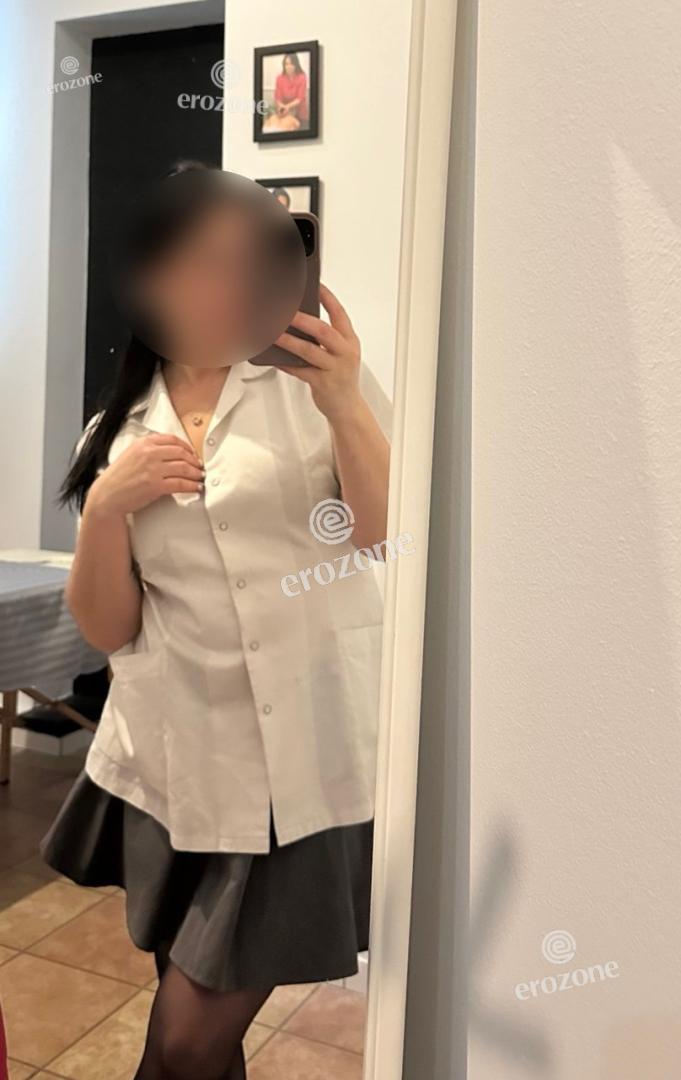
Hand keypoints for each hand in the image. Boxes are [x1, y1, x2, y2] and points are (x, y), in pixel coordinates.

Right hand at [86, 434, 203, 517]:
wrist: (108, 495)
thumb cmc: (118, 477)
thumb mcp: (131, 454)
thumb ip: (149, 449)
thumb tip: (171, 452)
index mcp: (144, 443)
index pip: (173, 440)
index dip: (187, 447)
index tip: (192, 453)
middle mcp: (149, 454)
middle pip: (181, 453)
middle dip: (194, 460)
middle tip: (199, 467)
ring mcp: (153, 470)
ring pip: (184, 468)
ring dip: (196, 473)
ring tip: (200, 477)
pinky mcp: (156, 486)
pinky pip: (181, 484)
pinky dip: (192, 486)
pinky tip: (196, 488)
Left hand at [276, 283, 362, 423]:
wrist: (347, 407)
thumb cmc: (339, 377)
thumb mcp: (340, 354)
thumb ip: (326, 339)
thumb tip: (298, 321)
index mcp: (350, 341)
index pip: (340, 314)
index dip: (328, 298)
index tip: (316, 284)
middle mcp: (345, 353)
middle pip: (324, 331)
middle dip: (303, 320)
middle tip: (286, 310)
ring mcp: (334, 369)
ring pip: (309, 351)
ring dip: (289, 341)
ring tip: (273, 333)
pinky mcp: (323, 384)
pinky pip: (300, 371)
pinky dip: (286, 364)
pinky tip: (274, 358)